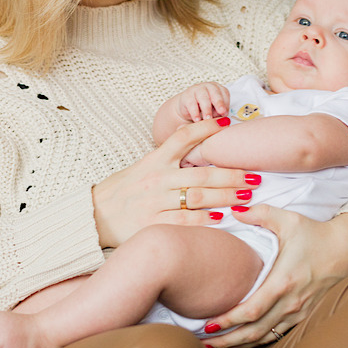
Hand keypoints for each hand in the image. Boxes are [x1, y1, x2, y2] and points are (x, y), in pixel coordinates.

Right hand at [92, 117, 254, 248]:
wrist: (93, 216)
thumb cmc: (122, 191)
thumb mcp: (142, 167)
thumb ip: (168, 159)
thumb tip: (198, 147)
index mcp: (154, 161)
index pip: (182, 138)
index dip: (206, 129)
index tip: (227, 123)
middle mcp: (156, 179)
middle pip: (201, 173)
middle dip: (232, 174)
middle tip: (254, 176)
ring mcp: (155, 202)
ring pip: (198, 197)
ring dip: (226, 196)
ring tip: (247, 195)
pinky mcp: (152, 224)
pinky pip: (185, 222)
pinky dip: (206, 220)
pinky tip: (223, 218)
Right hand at [176, 82, 229, 122]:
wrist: (187, 108)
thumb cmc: (204, 109)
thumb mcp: (214, 111)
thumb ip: (219, 114)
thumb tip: (223, 121)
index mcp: (218, 89)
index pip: (224, 93)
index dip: (226, 103)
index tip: (225, 113)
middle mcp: (208, 87)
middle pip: (215, 92)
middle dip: (219, 103)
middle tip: (221, 112)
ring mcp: (196, 89)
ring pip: (203, 97)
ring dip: (206, 109)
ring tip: (208, 119)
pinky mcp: (186, 96)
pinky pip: (191, 103)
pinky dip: (195, 112)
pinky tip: (197, 120)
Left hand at [204, 207, 347, 347]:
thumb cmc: (316, 233)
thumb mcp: (288, 219)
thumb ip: (260, 213)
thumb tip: (235, 210)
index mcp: (284, 281)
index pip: (252, 310)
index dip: (229, 321)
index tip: (207, 324)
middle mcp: (291, 302)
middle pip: (254, 331)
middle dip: (227, 340)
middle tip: (203, 343)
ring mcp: (299, 312)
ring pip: (264, 337)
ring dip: (239, 344)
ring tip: (216, 347)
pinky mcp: (304, 316)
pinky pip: (277, 335)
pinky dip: (256, 341)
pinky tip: (241, 342)